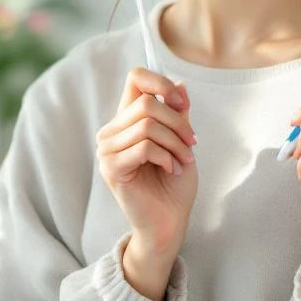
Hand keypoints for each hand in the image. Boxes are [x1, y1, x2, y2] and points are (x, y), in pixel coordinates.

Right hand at [97, 68, 198, 255]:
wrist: (169, 222)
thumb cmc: (174, 183)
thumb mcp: (182, 141)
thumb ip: (178, 114)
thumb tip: (181, 84)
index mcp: (127, 119)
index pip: (135, 78)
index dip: (161, 83)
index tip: (182, 105)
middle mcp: (112, 131)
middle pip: (146, 103)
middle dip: (178, 123)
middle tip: (193, 144)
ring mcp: (108, 150)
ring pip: (147, 126)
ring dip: (175, 143)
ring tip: (184, 161)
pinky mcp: (111, 169)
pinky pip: (143, 148)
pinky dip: (166, 157)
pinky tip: (171, 170)